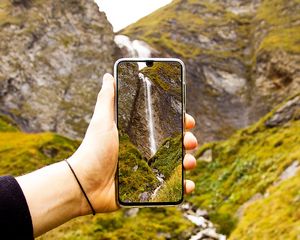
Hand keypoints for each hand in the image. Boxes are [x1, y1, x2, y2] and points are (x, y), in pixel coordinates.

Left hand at [69, 73, 197, 214]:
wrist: (84, 184)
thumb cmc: (92, 151)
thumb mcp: (101, 122)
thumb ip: (107, 99)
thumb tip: (108, 76)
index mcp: (138, 134)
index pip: (164, 125)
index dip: (178, 122)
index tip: (187, 120)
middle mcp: (145, 151)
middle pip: (174, 144)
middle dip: (187, 141)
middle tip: (190, 141)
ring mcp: (148, 170)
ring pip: (176, 164)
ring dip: (188, 161)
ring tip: (188, 162)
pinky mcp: (148, 188)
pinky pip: (170, 187)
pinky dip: (183, 186)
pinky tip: (187, 184)